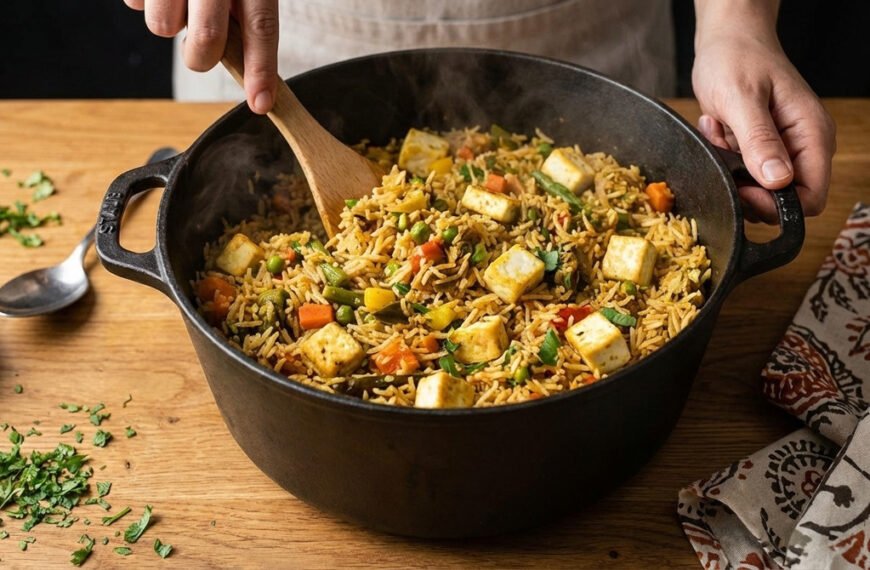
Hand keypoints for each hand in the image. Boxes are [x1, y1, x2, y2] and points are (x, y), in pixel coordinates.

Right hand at [123, 0, 278, 114]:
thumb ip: (246, 11)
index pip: (262, 26)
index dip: (262, 69)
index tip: (261, 104)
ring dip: (168, 24)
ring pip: (162, 27)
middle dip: (201, 57)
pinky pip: (134, 4)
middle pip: (208, 40)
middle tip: (201, 46)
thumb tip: (247, 66)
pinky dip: (144, 1)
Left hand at [692, 27, 835, 223]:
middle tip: (724, 152)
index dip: (776, 204)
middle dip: (746, 186)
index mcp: (811, 135)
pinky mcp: (761, 148)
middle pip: (783, 200)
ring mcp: (782, 148)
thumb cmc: (737, 58)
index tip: (743, 187)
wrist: (727, 39)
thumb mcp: (742, 99)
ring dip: (731, 170)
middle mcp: (803, 146)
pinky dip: (724, 158)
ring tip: (720, 132)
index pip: (811, 197)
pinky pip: (743, 172)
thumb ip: (759, 141)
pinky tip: (719, 129)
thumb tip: (777, 180)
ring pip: (758, 189)